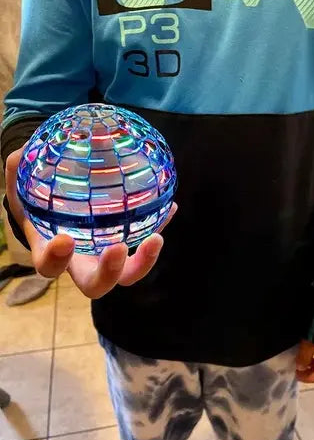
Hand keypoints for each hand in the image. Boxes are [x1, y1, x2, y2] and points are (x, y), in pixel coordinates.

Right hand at [6, 146, 176, 298]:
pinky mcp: (128, 241)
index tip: (65, 240)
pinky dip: (159, 225)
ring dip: (144, 260)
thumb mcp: (23, 186)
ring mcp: (107, 255)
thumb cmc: (37, 199)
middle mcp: (82, 261)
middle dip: (109, 272)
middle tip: (118, 248)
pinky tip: (171, 207)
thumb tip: (18, 155)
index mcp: (52, 252)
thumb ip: (19, 172)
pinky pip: (145, 239)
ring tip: (156, 237)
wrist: (58, 203)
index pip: (50, 267)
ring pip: (128, 273)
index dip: (56, 260)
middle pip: (97, 284)